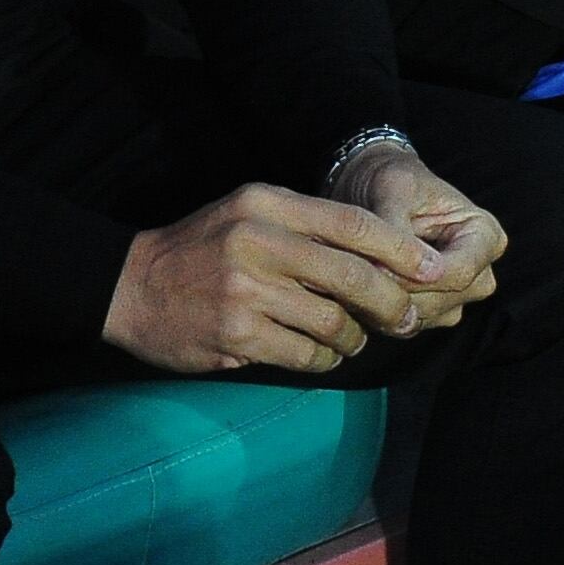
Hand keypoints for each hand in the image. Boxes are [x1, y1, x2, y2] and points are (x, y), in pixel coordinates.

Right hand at [102, 182, 448, 374]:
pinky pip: (306, 355)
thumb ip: (304, 228)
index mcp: (265, 204)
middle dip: (394, 304)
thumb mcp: (246, 215)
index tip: (435, 269)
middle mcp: (258, 241)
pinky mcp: (237, 333)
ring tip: (347, 340)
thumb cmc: (199, 251)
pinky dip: (322, 359)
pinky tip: (314, 354)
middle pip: (356, 276)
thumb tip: (384, 261)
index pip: (353, 223)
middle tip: (408, 319)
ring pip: (335, 322)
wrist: (128, 286)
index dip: (403, 250)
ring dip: (353, 338)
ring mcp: (246, 289)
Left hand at [333, 143, 503, 328]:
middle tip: (352, 271)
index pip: (459, 272)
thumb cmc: (392, 181)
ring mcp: (456, 298)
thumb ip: (394, 229)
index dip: (415, 275)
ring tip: (350, 275)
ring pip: (420, 316)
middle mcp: (479, 273)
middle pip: (442, 300)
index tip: (376, 265)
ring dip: (382, 302)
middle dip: (395, 290)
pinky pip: (403, 324)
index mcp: (484, 236)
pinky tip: (353, 289)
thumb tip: (385, 269)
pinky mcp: (429, 312)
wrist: (375, 189)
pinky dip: (375, 310)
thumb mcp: (393, 188)